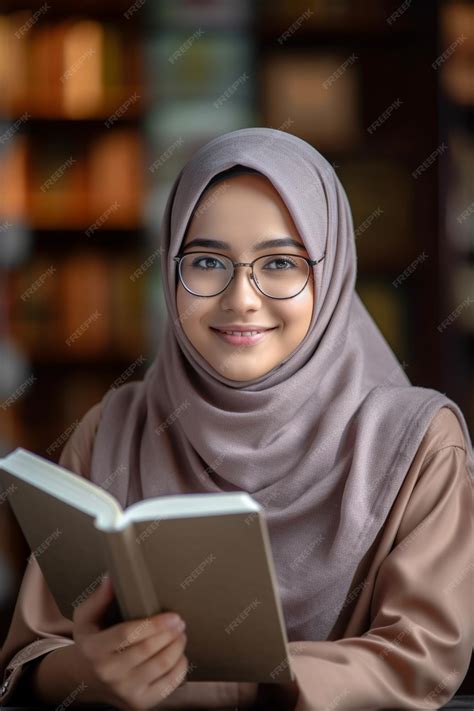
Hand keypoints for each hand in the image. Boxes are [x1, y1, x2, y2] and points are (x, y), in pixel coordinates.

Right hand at [72, 574, 188, 708]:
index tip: (173, 616)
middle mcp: (109, 674)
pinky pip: (169, 684)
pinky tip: (178, 654)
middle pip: (148, 649)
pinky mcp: (140, 703)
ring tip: (180, 634)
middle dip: (169, 633)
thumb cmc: (92, 642)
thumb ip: (99, 597)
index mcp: (94, 650)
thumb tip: (112, 577)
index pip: (128, 635)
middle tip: (180, 622)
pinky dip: (180, 666)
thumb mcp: (86, 618)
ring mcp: (125, 692)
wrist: (87, 679)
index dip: (154, 624)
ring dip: (177, 646)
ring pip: (161, 665)